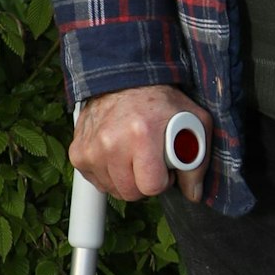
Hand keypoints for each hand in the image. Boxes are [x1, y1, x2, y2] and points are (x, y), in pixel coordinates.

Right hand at [70, 84, 208, 203]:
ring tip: (133, 155)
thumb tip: (193, 194)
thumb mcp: (192, 122)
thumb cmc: (160, 102)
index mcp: (141, 135)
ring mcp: (91, 148)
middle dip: (144, 183)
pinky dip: (108, 174)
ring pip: (112, 190)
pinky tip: (117, 155)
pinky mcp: (78, 152)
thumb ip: (197, 162)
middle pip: (130, 192)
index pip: (151, 187)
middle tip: (150, 162)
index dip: (163, 181)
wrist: (124, 80)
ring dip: (125, 179)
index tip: (164, 167)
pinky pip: (95, 181)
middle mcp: (111, 143)